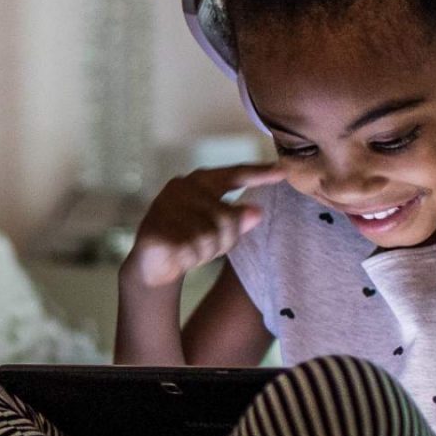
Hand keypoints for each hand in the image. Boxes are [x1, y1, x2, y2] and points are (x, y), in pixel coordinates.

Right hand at [123, 163, 284, 288]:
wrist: (152, 263)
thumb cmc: (190, 238)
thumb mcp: (218, 229)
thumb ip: (238, 219)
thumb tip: (256, 212)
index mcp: (198, 181)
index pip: (234, 175)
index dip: (259, 174)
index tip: (283, 172)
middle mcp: (180, 187)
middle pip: (226, 215)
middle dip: (226, 239)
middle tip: (212, 249)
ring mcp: (166, 206)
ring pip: (210, 234)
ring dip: (208, 251)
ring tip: (195, 251)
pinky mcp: (155, 228)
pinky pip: (191, 248)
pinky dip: (192, 258)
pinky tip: (182, 257)